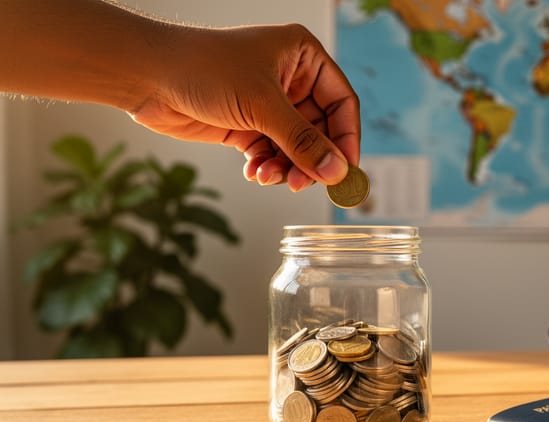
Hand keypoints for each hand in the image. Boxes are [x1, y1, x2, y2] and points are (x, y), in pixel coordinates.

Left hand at [128, 23, 359, 191]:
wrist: (147, 75)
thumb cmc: (203, 68)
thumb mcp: (262, 105)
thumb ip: (303, 142)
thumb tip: (337, 171)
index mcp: (303, 57)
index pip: (342, 102)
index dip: (347, 138)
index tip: (344, 169)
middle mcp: (290, 79)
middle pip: (320, 130)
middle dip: (312, 159)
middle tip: (304, 183)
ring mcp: (268, 104)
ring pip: (296, 147)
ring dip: (288, 168)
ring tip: (270, 177)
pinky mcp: (247, 125)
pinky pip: (272, 154)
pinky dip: (268, 167)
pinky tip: (254, 172)